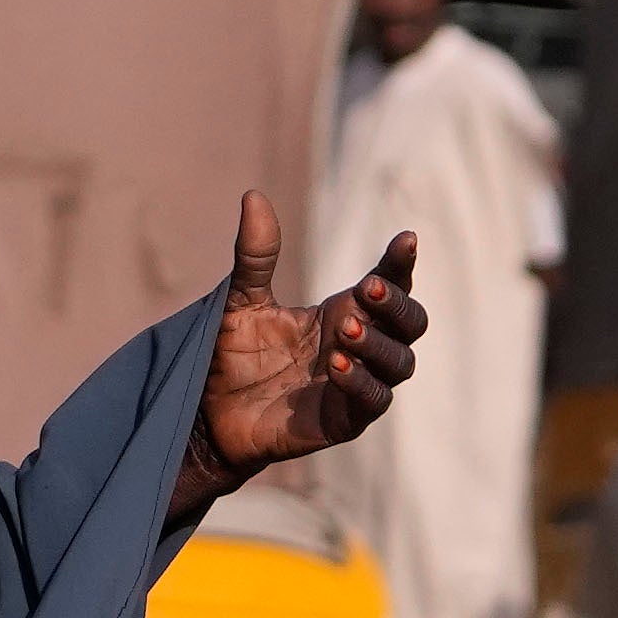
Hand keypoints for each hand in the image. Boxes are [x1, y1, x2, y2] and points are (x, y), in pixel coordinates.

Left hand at [175, 198, 426, 516]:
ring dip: (378, 344)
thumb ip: (255, 255)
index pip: (389, 283)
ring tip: (345, 330)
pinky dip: (360, 383)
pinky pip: (372, 402)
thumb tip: (253, 196)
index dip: (401, 263)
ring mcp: (355, 385)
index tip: (406, 239)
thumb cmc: (232, 355)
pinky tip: (335, 365)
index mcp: (343, 311)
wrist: (207, 412)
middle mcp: (359, 346)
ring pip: (399, 363)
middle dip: (396, 304)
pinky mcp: (343, 421)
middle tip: (367, 288)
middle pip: (410, 322)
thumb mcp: (241, 300)